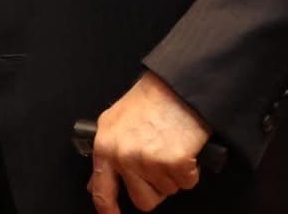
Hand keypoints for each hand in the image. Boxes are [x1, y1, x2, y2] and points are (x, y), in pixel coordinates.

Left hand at [88, 71, 211, 212]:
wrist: (178, 86)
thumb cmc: (150, 99)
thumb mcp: (115, 122)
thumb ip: (107, 153)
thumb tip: (97, 182)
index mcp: (105, 147)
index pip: (101, 191)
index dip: (108, 210)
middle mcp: (124, 156)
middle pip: (142, 200)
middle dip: (155, 188)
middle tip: (159, 165)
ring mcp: (148, 161)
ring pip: (167, 191)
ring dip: (173, 175)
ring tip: (170, 147)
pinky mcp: (174, 162)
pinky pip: (187, 182)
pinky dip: (190, 169)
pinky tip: (184, 148)